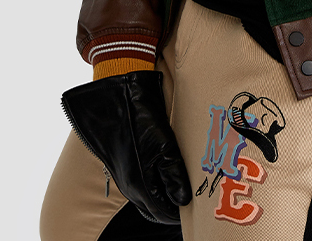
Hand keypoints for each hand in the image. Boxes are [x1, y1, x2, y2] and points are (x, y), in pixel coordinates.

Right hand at [62, 70, 190, 222]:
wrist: (117, 99)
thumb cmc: (141, 119)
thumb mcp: (164, 146)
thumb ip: (174, 176)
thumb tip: (183, 200)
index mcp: (140, 186)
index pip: (162, 213)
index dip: (179, 212)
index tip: (194, 206)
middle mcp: (129, 187)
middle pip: (154, 207)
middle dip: (172, 204)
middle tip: (190, 193)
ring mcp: (125, 176)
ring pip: (147, 196)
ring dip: (163, 193)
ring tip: (182, 181)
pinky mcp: (123, 165)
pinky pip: (141, 184)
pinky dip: (155, 183)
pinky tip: (165, 169)